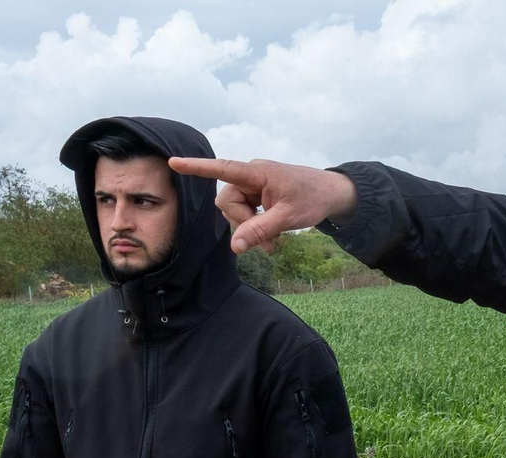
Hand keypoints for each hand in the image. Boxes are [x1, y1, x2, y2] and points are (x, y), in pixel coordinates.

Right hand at [167, 157, 357, 253]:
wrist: (332, 194)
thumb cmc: (313, 199)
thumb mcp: (287, 218)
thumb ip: (260, 231)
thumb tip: (235, 247)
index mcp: (258, 172)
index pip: (223, 168)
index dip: (197, 167)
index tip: (174, 162)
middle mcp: (252, 175)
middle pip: (228, 201)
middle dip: (242, 224)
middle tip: (266, 243)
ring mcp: (254, 186)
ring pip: (235, 210)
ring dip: (250, 229)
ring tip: (273, 244)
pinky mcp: (258, 195)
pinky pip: (246, 213)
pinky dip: (255, 227)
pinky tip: (271, 239)